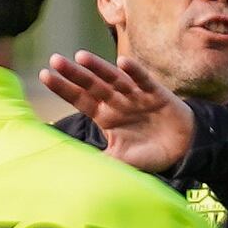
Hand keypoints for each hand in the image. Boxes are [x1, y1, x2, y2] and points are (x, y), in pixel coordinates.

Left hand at [39, 54, 194, 170]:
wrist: (183, 150)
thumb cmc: (148, 154)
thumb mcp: (121, 161)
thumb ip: (101, 162)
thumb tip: (74, 170)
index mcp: (104, 116)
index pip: (79, 99)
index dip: (63, 88)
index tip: (44, 75)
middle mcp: (116, 102)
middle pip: (92, 85)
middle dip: (74, 73)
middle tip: (55, 60)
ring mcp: (135, 95)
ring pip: (113, 78)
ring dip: (99, 67)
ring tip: (81, 57)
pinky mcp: (156, 93)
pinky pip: (143, 80)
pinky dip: (134, 72)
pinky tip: (123, 62)